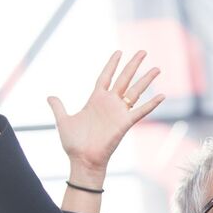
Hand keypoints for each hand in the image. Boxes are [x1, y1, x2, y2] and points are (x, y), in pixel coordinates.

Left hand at [47, 50, 163, 184]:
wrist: (82, 160)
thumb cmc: (74, 144)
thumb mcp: (63, 121)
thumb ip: (59, 107)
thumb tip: (50, 96)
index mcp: (95, 100)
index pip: (106, 77)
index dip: (112, 64)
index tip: (119, 52)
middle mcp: (109, 104)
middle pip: (124, 78)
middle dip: (134, 65)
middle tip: (143, 51)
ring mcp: (118, 113)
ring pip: (135, 91)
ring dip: (146, 80)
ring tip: (157, 68)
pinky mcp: (125, 123)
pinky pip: (140, 111)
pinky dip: (151, 104)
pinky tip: (162, 96)